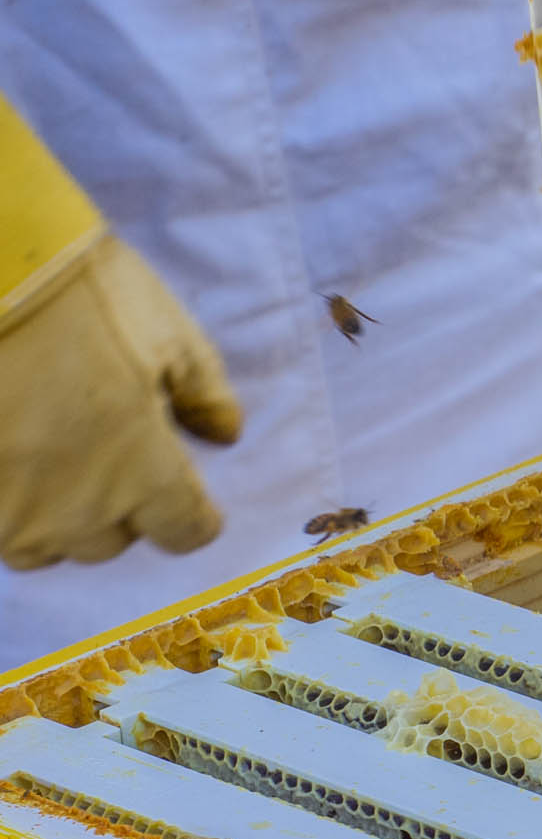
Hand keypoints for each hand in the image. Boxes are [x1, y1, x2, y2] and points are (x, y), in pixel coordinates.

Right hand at [0, 231, 243, 571]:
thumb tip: (223, 434)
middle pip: (108, 541)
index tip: (185, 490)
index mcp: (142, 471)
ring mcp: (4, 504)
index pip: (184, 530)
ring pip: (40, 545)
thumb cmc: (84, 294)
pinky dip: (4, 502)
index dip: (191, 513)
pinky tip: (9, 458)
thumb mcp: (171, 333)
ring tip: (52, 466)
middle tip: (109, 456)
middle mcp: (73, 505)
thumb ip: (207, 394)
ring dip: (53, 519)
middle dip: (118, 509)